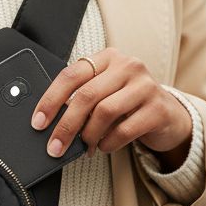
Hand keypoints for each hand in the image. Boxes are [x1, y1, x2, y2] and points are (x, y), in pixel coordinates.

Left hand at [29, 49, 191, 166]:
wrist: (168, 115)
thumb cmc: (127, 104)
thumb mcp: (104, 93)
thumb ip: (81, 99)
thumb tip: (50, 123)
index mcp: (108, 58)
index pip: (72, 75)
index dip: (51, 100)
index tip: (38, 122)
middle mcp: (128, 66)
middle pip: (87, 95)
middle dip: (66, 125)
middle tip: (54, 147)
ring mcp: (145, 85)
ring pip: (105, 112)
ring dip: (88, 135)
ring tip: (85, 147)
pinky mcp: (158, 108)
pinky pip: (125, 129)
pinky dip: (108, 143)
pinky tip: (104, 147)